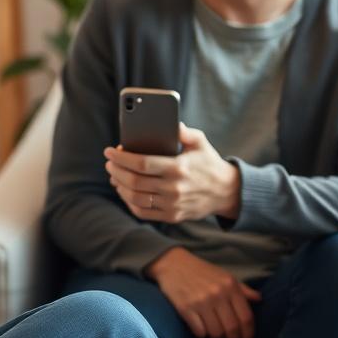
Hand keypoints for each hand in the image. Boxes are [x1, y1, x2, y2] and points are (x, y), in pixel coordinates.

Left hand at [104, 123, 240, 222]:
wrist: (227, 192)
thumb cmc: (209, 163)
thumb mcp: (200, 142)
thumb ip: (183, 131)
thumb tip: (169, 121)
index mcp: (178, 168)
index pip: (141, 164)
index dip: (121, 158)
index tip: (109, 151)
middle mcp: (174, 188)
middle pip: (134, 181)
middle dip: (116, 170)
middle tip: (110, 162)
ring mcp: (172, 205)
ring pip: (135, 198)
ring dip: (119, 186)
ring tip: (114, 175)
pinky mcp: (172, 216)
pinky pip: (143, 212)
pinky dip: (129, 202)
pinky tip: (124, 191)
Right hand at [146, 247, 261, 337]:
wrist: (172, 263)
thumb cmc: (201, 270)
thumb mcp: (224, 275)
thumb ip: (242, 289)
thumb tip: (259, 299)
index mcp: (230, 285)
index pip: (246, 317)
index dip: (249, 333)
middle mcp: (217, 293)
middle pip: (232, 328)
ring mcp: (201, 301)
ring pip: (216, 332)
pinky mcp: (185, 308)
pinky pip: (199, 331)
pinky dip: (203, 335)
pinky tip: (203, 331)